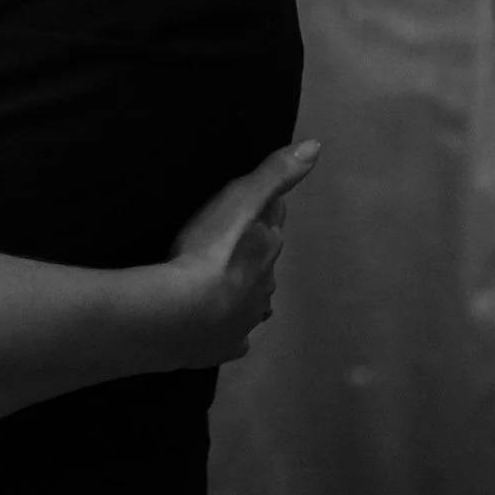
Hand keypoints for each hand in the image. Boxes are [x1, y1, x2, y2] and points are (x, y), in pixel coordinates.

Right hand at [161, 140, 320, 368]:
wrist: (178, 314)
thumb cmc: (210, 253)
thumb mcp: (241, 200)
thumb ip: (274, 175)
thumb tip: (316, 147)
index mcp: (268, 253)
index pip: (271, 227)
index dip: (262, 216)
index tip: (249, 207)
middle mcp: (263, 291)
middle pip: (262, 269)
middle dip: (251, 259)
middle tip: (227, 247)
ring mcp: (242, 323)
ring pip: (251, 307)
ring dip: (241, 297)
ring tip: (222, 290)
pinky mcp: (219, 348)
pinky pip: (229, 340)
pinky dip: (226, 334)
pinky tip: (217, 333)